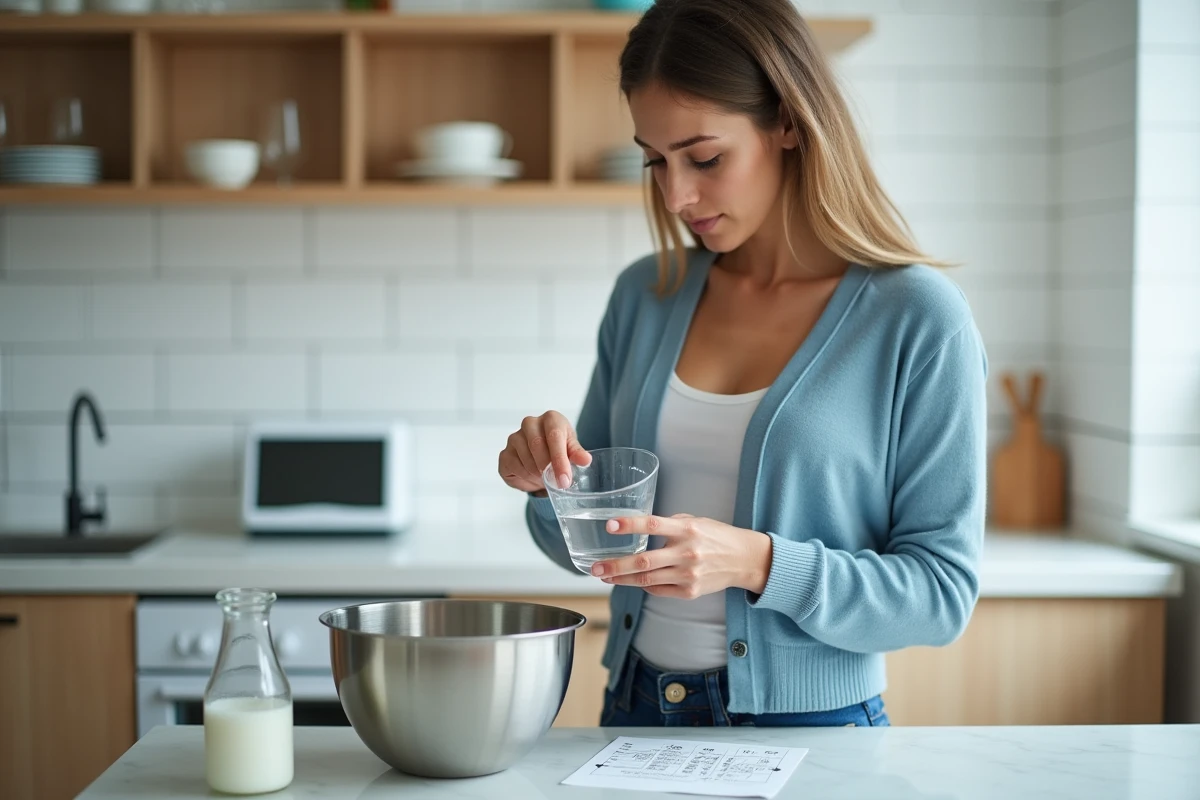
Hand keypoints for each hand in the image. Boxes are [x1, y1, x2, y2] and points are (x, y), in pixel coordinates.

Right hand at [498, 410, 591, 493]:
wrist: (543, 459)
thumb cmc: (559, 449)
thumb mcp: (572, 450)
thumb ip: (577, 454)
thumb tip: (585, 460)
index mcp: (550, 419)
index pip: (554, 436)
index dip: (559, 460)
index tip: (565, 479)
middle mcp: (530, 424)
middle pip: (537, 445)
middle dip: (548, 469)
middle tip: (557, 484)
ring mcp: (514, 438)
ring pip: (526, 459)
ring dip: (538, 474)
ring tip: (546, 478)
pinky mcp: (504, 453)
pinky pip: (514, 467)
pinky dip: (526, 477)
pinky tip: (533, 477)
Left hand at [592, 513, 773, 598]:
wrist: (744, 559)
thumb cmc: (716, 536)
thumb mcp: (695, 521)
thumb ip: (669, 524)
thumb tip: (640, 527)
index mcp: (686, 529)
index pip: (652, 525)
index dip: (629, 525)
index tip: (610, 525)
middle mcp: (687, 553)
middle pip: (643, 561)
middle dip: (615, 565)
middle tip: (594, 568)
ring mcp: (688, 575)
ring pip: (647, 580)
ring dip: (622, 579)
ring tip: (605, 576)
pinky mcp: (690, 592)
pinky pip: (659, 590)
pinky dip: (644, 586)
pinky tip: (632, 582)